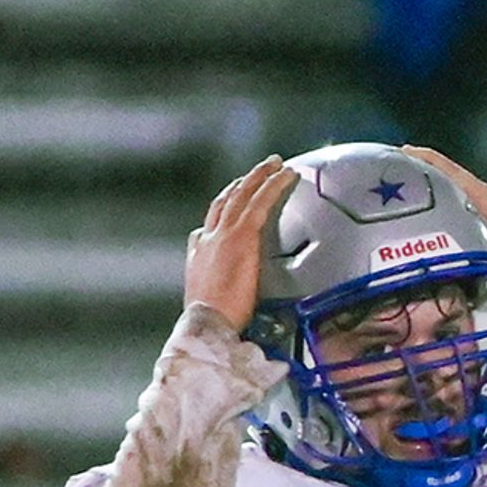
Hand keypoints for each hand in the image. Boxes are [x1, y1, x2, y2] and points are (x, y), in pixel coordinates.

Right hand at [182, 156, 296, 330]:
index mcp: (200, 250)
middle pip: (227, 199)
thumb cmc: (213, 321)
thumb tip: (233, 289)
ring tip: (275, 163)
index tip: (237, 194)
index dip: (227, 203)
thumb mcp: (211, 298)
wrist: (207, 322)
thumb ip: (221, 285)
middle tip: (260, 168)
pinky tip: (286, 175)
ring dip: (260, 175)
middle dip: (244, 182)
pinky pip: (260, 203)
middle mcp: (208, 236)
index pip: (214, 219)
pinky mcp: (241, 237)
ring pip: (243, 194)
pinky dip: (273, 185)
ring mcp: (223, 234)